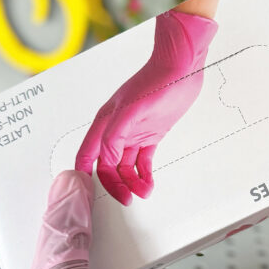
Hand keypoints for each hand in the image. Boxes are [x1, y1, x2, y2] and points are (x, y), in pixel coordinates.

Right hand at [76, 10, 217, 204]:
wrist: (182, 69)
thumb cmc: (157, 80)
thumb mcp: (132, 109)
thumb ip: (115, 135)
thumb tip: (106, 160)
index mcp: (105, 122)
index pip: (87, 155)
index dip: (86, 176)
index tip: (89, 194)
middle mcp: (116, 130)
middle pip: (107, 166)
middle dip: (115, 185)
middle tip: (126, 199)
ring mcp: (133, 133)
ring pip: (125, 166)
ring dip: (132, 182)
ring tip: (143, 192)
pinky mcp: (150, 134)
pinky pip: (142, 161)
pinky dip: (144, 174)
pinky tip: (149, 183)